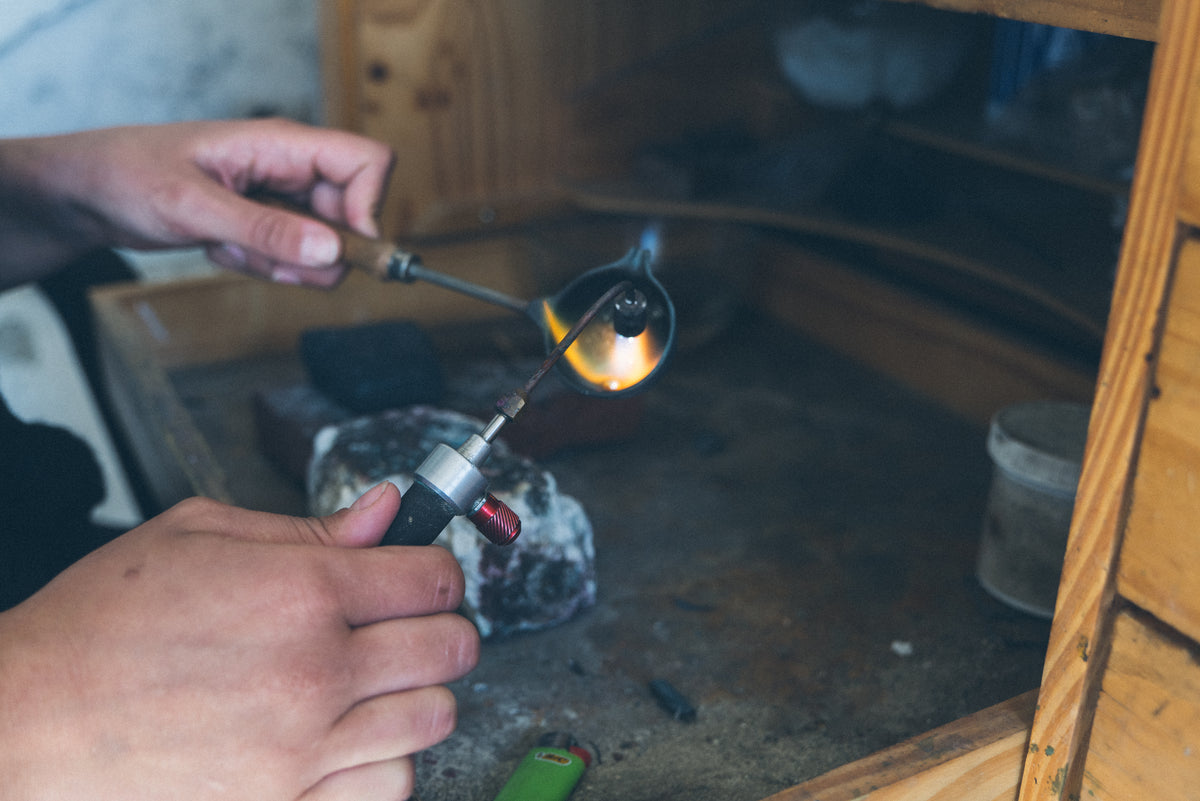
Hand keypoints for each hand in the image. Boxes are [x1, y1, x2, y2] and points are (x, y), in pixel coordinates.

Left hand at [0, 118, 394, 286]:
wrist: (88, 192)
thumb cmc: (128, 176)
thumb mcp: (194, 207)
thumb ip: (266, 231)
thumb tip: (331, 251)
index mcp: (282, 145)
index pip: (367, 163)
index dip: (369, 207)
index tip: (339, 246)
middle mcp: (291, 168)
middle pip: (352, 216)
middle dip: (318, 253)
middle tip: (268, 260)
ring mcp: (281, 198)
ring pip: (324, 247)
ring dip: (284, 264)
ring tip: (230, 248)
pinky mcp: (267, 223)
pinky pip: (292, 258)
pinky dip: (262, 267)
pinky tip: (221, 249)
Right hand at [0, 482, 477, 800]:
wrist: (25, 723)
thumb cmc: (99, 627)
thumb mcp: (196, 536)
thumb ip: (308, 527)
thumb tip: (383, 509)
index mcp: (299, 592)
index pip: (435, 579)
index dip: (437, 572)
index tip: (423, 578)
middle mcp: (314, 672)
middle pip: (450, 649)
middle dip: (441, 629)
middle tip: (409, 627)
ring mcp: (303, 750)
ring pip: (432, 720)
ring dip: (416, 697)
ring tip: (376, 685)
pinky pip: (389, 788)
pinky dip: (384, 763)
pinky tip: (350, 741)